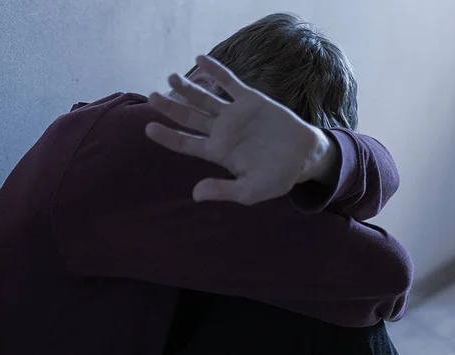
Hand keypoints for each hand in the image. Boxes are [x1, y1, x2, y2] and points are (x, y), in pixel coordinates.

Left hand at [146, 55, 336, 205]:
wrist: (305, 158)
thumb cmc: (277, 178)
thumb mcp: (249, 191)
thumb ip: (222, 191)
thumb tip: (194, 195)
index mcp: (217, 152)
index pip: (186, 143)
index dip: (167, 136)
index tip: (148, 128)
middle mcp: (221, 131)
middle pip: (189, 117)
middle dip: (170, 107)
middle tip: (152, 97)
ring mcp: (234, 114)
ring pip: (205, 98)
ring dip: (187, 88)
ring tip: (171, 77)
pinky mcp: (250, 100)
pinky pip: (229, 82)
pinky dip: (215, 70)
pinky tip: (200, 59)